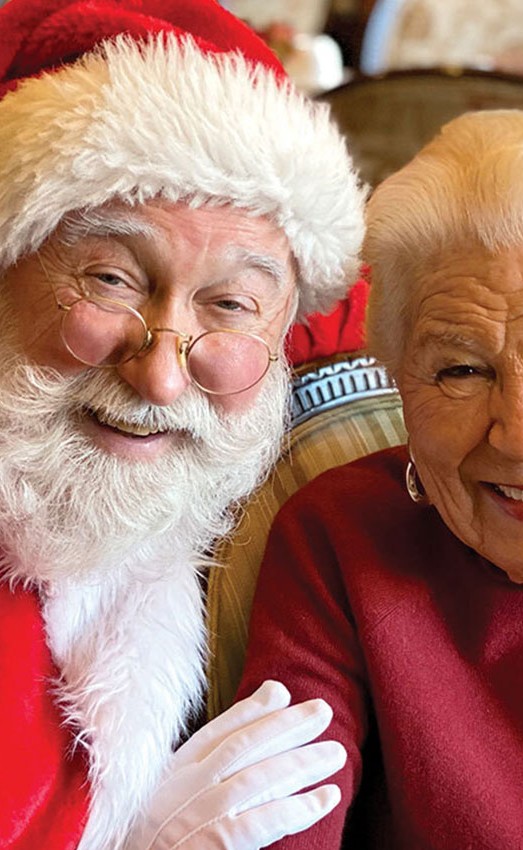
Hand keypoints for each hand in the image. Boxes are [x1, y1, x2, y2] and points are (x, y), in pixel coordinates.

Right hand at [126, 680, 345, 849]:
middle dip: (286, 726)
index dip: (250, 711)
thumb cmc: (152, 837)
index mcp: (172, 772)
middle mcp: (184, 788)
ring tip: (336, 754)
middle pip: (242, 748)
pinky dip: (295, 808)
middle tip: (323, 711)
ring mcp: (198, 817)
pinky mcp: (211, 846)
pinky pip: (260, 822)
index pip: (215, 733)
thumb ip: (206, 759)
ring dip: (300, 763)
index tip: (282, 692)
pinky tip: (325, 799)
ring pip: (257, 779)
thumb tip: (249, 717)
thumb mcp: (168, 794)